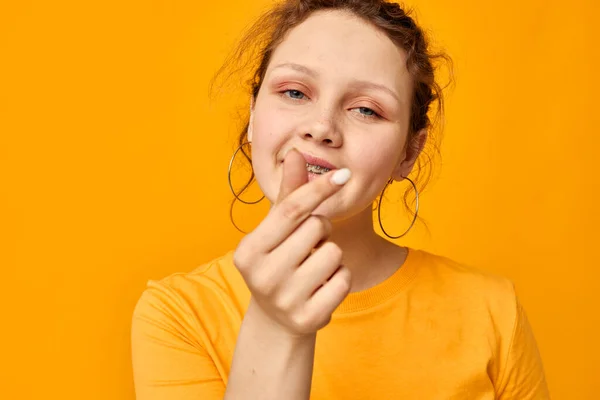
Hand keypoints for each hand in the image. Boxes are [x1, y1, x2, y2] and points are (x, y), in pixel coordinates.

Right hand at [233, 149, 351, 336]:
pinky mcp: (308, 318)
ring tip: (314, 267)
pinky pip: (344, 280)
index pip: (291, 210)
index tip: (344, 174)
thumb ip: (288, 195)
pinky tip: (322, 286)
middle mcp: (262, 275)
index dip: (319, 188)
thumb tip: (296, 154)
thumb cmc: (278, 262)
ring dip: (332, 255)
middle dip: (321, 229)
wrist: (277, 319)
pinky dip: (340, 278)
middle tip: (308, 245)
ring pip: (335, 252)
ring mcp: (284, 299)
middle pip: (317, 228)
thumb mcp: (277, 230)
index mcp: (249, 249)